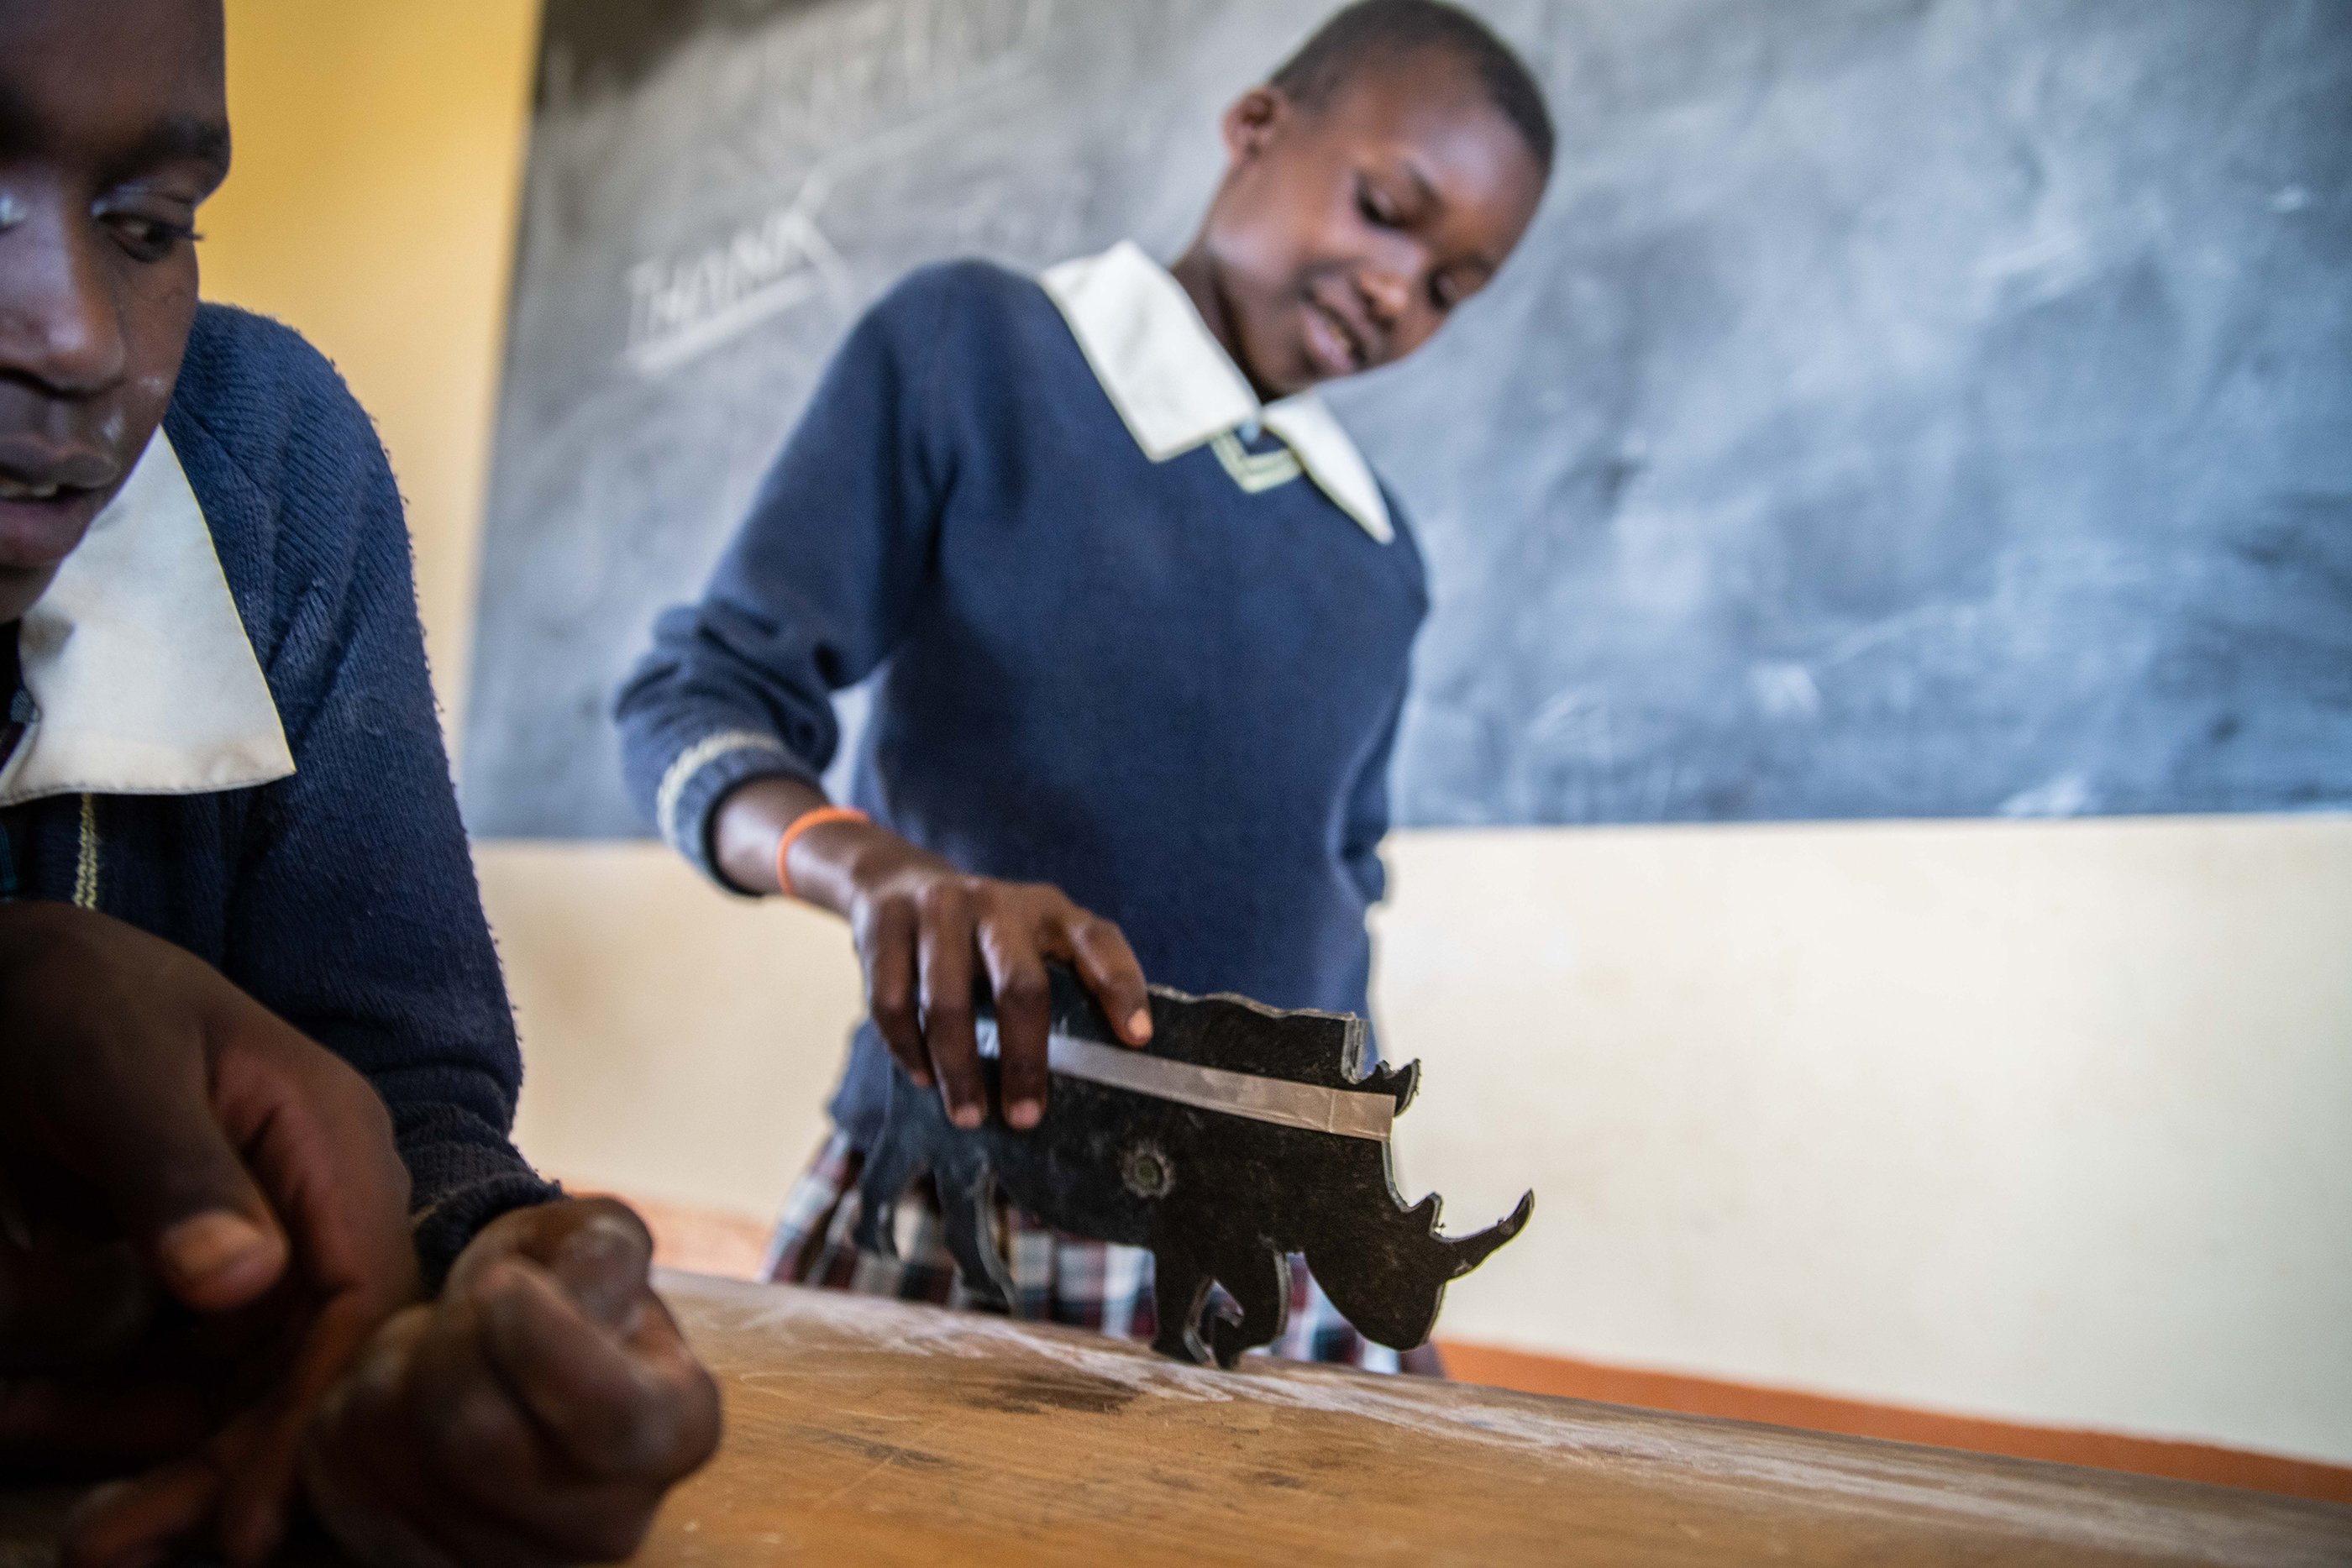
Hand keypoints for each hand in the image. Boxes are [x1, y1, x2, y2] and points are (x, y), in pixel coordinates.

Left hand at [0, 903, 417, 1565]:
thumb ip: (176, 1169)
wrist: (13, 979)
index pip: (361, 1301)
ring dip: (148, 1458)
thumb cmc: (73, 997)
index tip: (250, 1519)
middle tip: (112, 1547)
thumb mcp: (114, 1064)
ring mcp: (255, 1250)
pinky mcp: (190, 1281)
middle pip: (302, 1368)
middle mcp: (315, 1210)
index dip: (319, 1414)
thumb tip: (241, 1283)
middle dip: (223, 1467)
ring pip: (230, 1390)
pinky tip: (14, 1416)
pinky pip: (160, 1374)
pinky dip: (93, 1413)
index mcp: (334, 1145)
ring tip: (74, 1526)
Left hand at [299, 1198, 721, 1566]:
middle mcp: (612, 1520)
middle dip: (447, 1344)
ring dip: (385, 1376)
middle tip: (456, 1303)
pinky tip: (380, 1398)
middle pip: (482, 1442)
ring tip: (422, 1345)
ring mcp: (517, 1563)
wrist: (507, 1349)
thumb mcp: (600, 1239)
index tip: (499, 1281)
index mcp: (676, 1429)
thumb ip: (601, 1255)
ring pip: (403, 1466)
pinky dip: (340, 1430)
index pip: (608, 1413)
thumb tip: (571, 1302)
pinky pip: (346, 1499)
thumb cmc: (562, 1290)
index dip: (538, 1341)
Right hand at [714, 777, 1151, 1130]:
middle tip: (1025, 1116)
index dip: (1122, 988)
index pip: (1098, 942)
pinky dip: (908, 1047)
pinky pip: (894, 1000)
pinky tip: (922, 1077)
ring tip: (969, 1115)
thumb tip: (1102, 1064)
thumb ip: (1063, 981)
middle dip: (1025, 1059)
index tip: (1138, 1040)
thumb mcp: (1030, 938)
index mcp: (1048, 910)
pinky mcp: (885, 924)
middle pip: (1020, 985)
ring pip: (949, 1002)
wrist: (893, 880)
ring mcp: (938, 909)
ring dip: (959, 1068)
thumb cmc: (981, 935)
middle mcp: (997, 903)